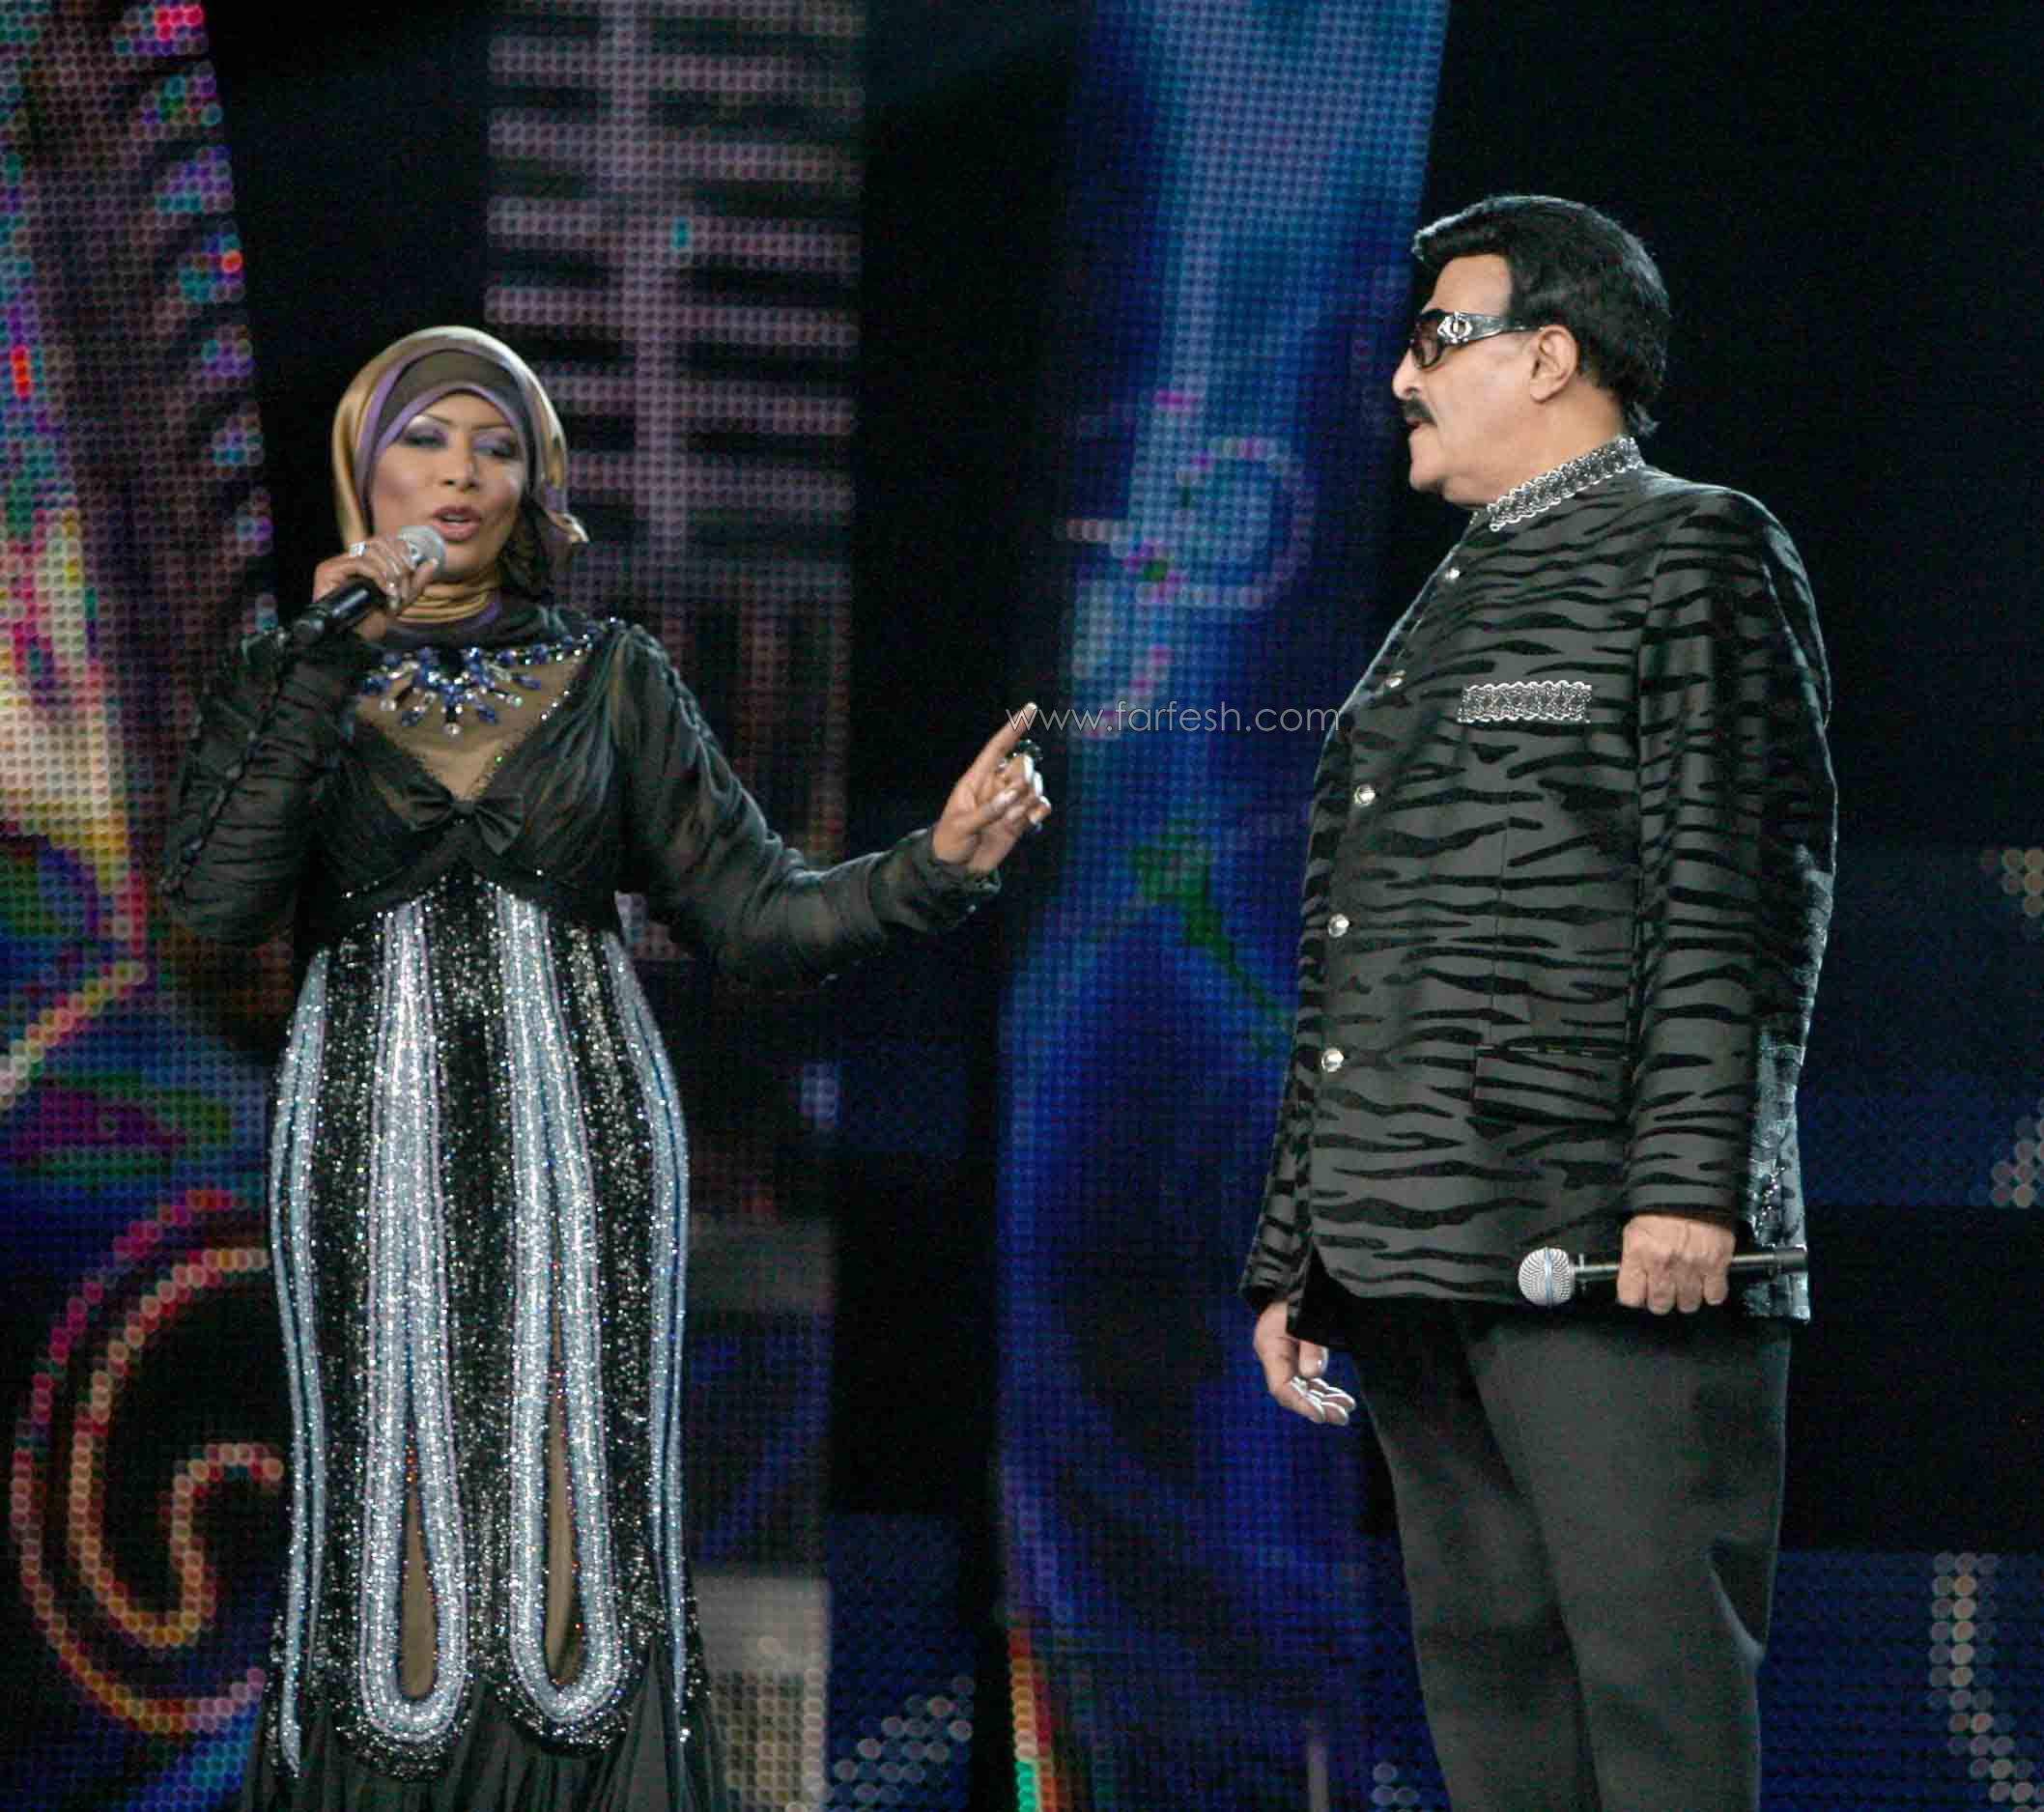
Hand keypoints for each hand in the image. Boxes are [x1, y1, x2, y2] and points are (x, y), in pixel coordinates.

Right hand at [309, 532, 442, 644]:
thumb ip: (416, 581)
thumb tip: (432, 562)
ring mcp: (338, 563)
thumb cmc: (374, 620)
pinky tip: (386, 591)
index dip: (402, 550)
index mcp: (366, 560)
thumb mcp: (401, 598)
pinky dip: (378, 575)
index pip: (386, 539)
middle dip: (398, 563)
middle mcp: (350, 558)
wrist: (356, 639)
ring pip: (371, 550)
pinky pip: (359, 563)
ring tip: (394, 593)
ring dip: (390, 572)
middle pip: (380, 541)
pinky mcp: (328, 571)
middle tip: (403, 587)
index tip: (412, 570)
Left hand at [929, 704, 1052, 874]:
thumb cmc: (951, 842)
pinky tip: (1026, 823)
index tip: (1030, 708)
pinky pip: (1041, 806)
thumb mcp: (961, 826)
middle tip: (1010, 802)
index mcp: (977, 779)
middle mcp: (997, 786)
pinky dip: (1038, 813)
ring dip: (1027, 803)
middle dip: (1024, 779)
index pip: (998, 747)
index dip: (1013, 728)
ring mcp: (1011, 802)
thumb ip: (986, 811)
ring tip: (1009, 821)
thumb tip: (1011, 797)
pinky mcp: (1021, 818)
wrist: (958, 869)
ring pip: (1035, 785)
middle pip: (1024, 764)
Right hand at [1252, 1298, 1354, 1425]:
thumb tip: (1313, 1374)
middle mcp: (1274, 1355)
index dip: (1300, 1404)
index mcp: (1270, 1346)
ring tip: (1346, 1412)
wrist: (1303, 1277)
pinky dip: (1325, 1390)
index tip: (1321, 1416)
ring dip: (1324, 1401)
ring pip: (1303, 1388)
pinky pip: (1310, 1380)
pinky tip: (1343, 1400)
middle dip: (1317, 1406)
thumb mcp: (1308, 1317)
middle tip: (1341, 1417)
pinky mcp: (1298, 1355)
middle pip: (1293, 1391)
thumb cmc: (1305, 1294)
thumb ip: (1311, 1346)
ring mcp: (1285, 1356)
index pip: (1281, 1386)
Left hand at [1616, 1212, 1735, 1313]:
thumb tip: (1634, 1281)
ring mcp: (1691, 1266)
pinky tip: (1706, 1282)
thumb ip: (1634, 1257)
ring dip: (1686, 1297)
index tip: (1640, 1293)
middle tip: (1665, 1288)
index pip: (1630, 1297)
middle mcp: (1663, 1264)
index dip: (1635, 1297)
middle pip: (1660, 1305)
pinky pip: (1714, 1295)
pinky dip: (1711, 1293)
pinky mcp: (1716, 1264)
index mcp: (1639, 1252)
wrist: (1692, 1186)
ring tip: (1686, 1284)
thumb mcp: (1635, 1229)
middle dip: (1661, 1300)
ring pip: (1687, 1304)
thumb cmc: (1661, 1205)